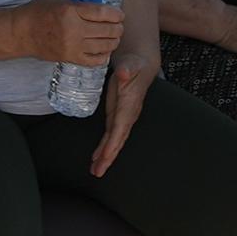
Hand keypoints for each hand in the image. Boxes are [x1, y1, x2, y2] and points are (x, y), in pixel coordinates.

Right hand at [24, 0, 128, 70]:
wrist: (21, 32)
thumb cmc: (38, 11)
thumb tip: (95, 0)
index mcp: (71, 10)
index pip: (102, 13)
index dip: (116, 14)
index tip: (120, 15)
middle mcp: (74, 29)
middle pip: (107, 30)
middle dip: (118, 28)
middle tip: (119, 26)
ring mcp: (72, 45)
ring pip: (104, 46)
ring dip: (114, 42)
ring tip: (115, 38)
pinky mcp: (70, 58)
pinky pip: (94, 60)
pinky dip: (103, 56)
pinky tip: (105, 51)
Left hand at [90, 43, 152, 177]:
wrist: (140, 65)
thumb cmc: (135, 64)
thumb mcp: (130, 64)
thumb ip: (126, 69)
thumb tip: (123, 73)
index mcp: (129, 105)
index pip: (120, 127)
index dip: (113, 142)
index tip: (106, 155)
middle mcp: (127, 116)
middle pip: (118, 140)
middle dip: (109, 157)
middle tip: (99, 171)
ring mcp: (122, 118)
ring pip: (114, 141)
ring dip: (105, 156)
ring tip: (96, 170)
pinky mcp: (117, 117)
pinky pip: (110, 136)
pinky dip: (104, 148)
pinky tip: (97, 158)